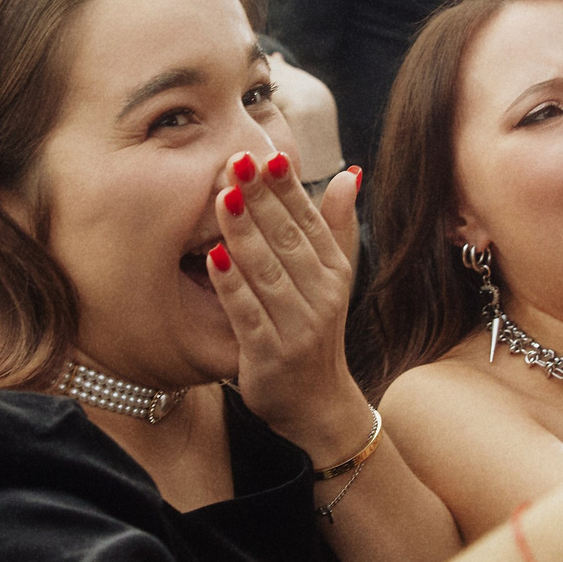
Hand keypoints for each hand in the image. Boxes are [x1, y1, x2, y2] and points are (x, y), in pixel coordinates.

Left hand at [206, 150, 370, 459]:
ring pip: (269, 273)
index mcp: (335, 272)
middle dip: (262, 201)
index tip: (266, 155)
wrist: (318, 406)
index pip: (310, 222)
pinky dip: (232, 287)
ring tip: (224, 198)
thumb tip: (349, 173)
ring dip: (245, 235)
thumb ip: (336, 226)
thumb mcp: (334, 279)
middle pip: (288, 241)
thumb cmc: (316, 332)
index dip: (288, 189)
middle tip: (236, 161)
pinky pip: (248, 315)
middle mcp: (322, 297)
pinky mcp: (270, 356)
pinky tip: (212, 259)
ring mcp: (298, 328)